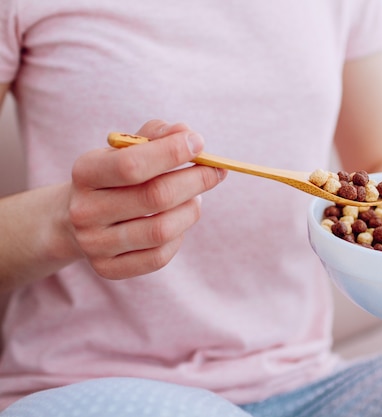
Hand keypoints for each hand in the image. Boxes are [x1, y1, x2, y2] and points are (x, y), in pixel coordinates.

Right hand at [67, 120, 225, 278]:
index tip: (199, 143)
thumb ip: (156, 135)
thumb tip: (185, 133)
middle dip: (195, 181)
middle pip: (155, 197)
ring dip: (191, 210)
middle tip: (216, 171)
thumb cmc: (115, 175)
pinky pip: (159, 256)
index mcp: (85, 172)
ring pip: (162, 230)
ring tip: (196, 197)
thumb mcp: (126, 149)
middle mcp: (85, 210)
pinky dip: (179, 237)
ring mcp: (94, 244)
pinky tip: (179, 222)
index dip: (172, 152)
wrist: (77, 217)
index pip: (132, 164)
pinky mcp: (108, 269)